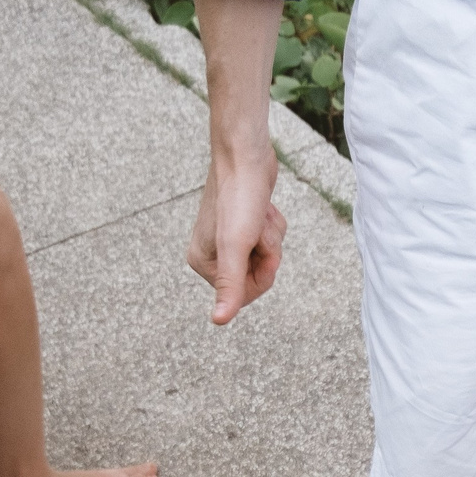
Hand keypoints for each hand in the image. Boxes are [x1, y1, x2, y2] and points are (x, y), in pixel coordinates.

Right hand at [187, 135, 285, 324]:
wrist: (246, 154)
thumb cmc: (239, 198)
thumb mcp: (236, 247)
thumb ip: (230, 286)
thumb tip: (218, 322)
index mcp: (202, 263)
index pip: (244, 295)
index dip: (262, 274)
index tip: (259, 249)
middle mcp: (212, 253)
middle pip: (257, 276)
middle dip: (268, 253)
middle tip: (259, 227)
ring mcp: (228, 239)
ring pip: (266, 256)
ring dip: (272, 236)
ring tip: (259, 214)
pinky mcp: (244, 224)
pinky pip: (269, 239)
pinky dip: (273, 225)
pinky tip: (263, 207)